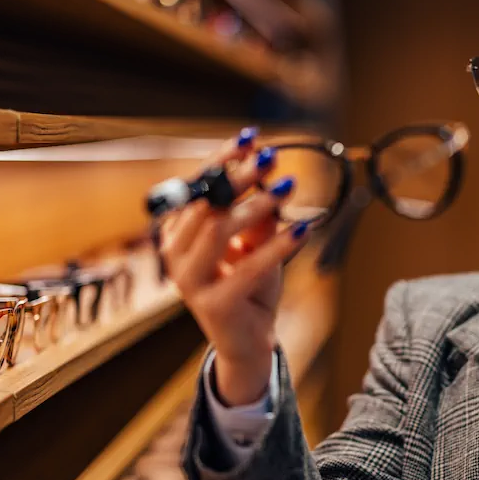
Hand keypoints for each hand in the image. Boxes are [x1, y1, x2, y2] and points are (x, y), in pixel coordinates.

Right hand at [159, 127, 309, 404]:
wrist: (246, 341)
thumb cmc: (247, 286)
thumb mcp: (255, 242)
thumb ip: (259, 213)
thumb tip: (269, 170)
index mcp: (178, 233)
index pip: (197, 188)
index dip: (222, 161)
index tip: (249, 138)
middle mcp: (175, 254)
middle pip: (206, 205)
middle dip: (239, 177)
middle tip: (271, 157)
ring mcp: (189, 281)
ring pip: (219, 230)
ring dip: (256, 205)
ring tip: (287, 187)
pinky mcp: (213, 304)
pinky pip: (248, 268)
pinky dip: (278, 246)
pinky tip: (303, 229)